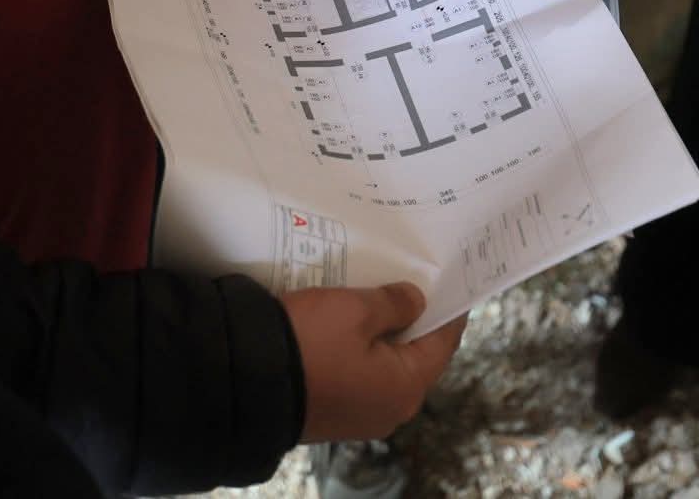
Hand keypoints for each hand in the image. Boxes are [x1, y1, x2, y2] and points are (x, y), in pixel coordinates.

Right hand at [285, 282, 465, 440]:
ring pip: (384, 368)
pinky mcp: (333, 415)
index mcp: (407, 387)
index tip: (451, 282)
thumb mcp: (355, 310)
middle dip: (412, 322)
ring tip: (375, 300)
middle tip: (410, 283)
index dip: (448, 309)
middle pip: (414, 357)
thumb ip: (395, 304)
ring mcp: (360, 417)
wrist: (247, 382)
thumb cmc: (310, 343)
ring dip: (382, 337)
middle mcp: (391, 410)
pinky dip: (359, 353)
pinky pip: (358, 378)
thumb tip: (417, 303)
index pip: (443, 342)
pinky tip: (346, 328)